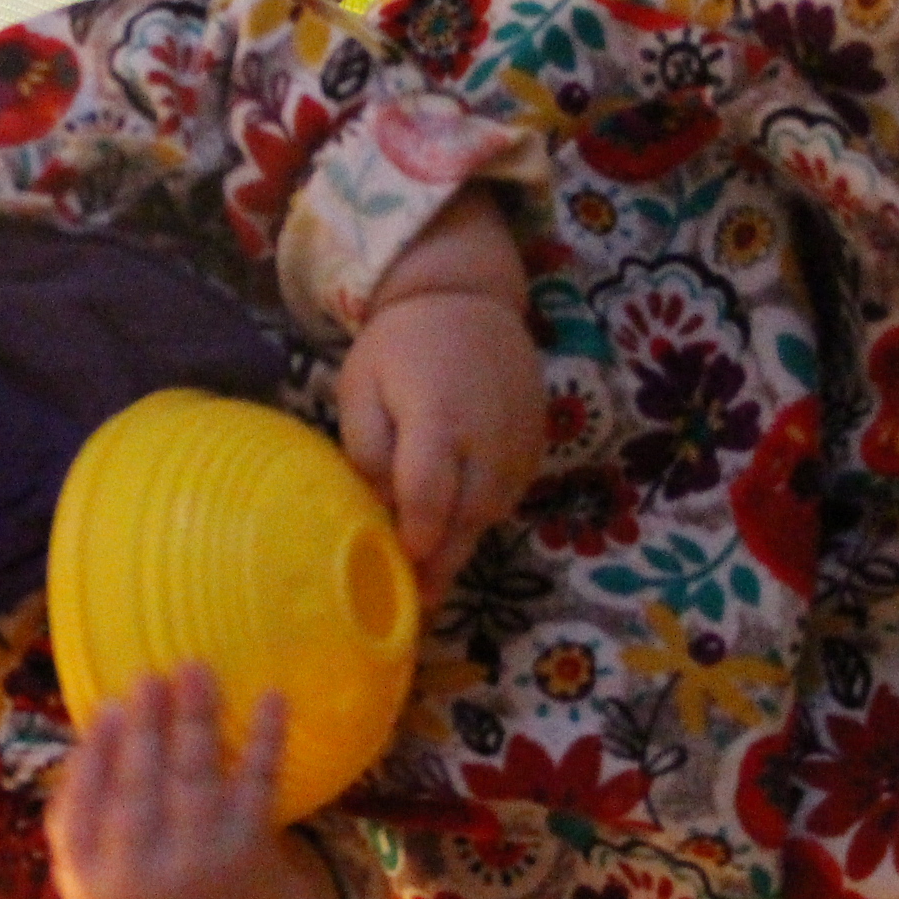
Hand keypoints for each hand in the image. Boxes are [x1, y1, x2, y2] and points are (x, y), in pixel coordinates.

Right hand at [48, 665, 338, 898]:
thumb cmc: (141, 886)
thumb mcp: (93, 873)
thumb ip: (78, 813)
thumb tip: (95, 721)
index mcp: (92, 883)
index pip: (84, 812)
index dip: (96, 756)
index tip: (108, 705)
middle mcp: (145, 880)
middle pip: (141, 792)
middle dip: (144, 730)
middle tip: (148, 677)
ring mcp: (202, 865)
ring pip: (196, 781)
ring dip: (196, 720)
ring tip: (196, 670)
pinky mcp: (252, 851)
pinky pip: (257, 786)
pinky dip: (266, 740)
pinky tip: (272, 698)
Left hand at [338, 190, 545, 596]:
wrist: (468, 300)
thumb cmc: (400, 345)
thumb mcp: (361, 389)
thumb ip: (368, 450)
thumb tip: (379, 508)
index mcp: (438, 420)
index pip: (427, 502)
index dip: (413, 542)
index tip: (397, 570)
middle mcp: (488, 438)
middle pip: (467, 519)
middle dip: (441, 561)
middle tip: (417, 598)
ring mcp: (520, 442)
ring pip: (492, 513)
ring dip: (463, 540)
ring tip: (433, 566)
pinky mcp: (537, 443)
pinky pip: (511, 494)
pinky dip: (484, 512)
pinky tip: (458, 519)